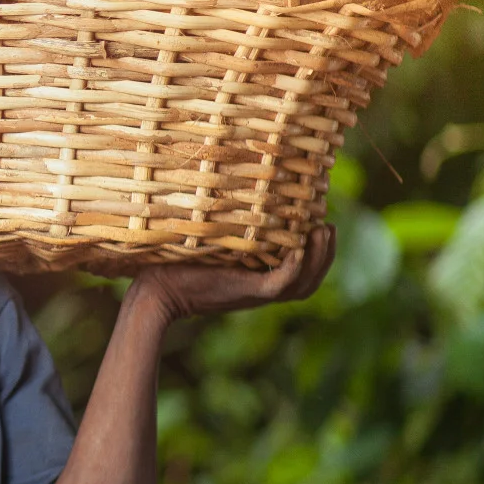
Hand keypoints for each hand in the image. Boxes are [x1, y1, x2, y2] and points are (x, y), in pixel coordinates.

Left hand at [130, 224, 336, 323]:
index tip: (322, 222)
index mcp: (256, 279)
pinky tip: (300, 249)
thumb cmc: (174, 261)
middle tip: (330, 227)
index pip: (300, 270)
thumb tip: (226, 191)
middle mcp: (259, 289)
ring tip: (324, 232)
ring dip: (319, 259)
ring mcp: (253, 292)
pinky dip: (295, 269)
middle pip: (310, 279)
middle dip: (326, 254)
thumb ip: (225, 228)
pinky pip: (280, 284)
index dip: (317, 252)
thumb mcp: (209, 243)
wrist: (154, 287)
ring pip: (303, 284)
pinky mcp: (244, 291)